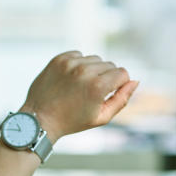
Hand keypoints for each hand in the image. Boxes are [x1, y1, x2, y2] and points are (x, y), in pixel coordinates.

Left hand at [20, 51, 138, 141]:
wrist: (40, 119)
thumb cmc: (72, 121)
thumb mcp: (101, 117)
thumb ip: (122, 99)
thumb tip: (135, 81)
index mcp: (97, 86)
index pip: (122, 73)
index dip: (118, 85)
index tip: (107, 94)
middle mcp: (85, 71)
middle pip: (110, 65)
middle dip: (105, 77)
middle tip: (90, 93)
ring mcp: (70, 63)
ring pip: (95, 59)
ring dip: (92, 70)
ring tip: (80, 86)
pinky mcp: (59, 59)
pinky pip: (79, 55)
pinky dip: (78, 64)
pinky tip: (70, 79)